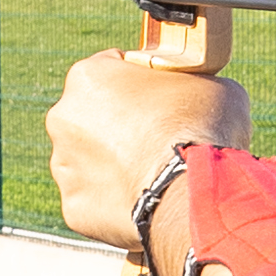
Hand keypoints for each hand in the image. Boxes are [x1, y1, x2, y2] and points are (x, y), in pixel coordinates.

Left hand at [48, 49, 251, 264]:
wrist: (189, 195)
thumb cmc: (200, 130)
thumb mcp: (212, 85)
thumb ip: (190, 83)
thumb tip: (197, 93)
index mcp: (88, 76)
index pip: (112, 68)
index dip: (140, 82)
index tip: (160, 97)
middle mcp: (63, 117)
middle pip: (93, 116)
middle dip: (120, 125)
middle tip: (157, 138)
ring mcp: (64, 166)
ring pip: (88, 161)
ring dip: (114, 164)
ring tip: (153, 174)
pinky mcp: (73, 207)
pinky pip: (95, 200)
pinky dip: (115, 201)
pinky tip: (145, 200)